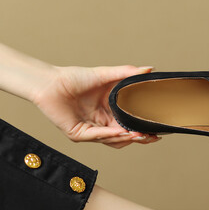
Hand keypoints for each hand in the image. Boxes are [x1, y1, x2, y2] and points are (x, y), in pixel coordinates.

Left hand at [33, 64, 160, 147]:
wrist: (50, 81)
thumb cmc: (74, 78)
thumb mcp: (105, 75)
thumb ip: (127, 73)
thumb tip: (149, 68)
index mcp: (110, 113)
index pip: (131, 125)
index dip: (145, 129)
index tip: (159, 130)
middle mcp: (102, 124)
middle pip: (125, 137)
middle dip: (140, 138)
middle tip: (152, 136)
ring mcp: (91, 131)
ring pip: (114, 140)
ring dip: (127, 138)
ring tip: (139, 135)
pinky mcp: (79, 134)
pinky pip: (97, 136)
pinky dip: (110, 134)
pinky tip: (122, 132)